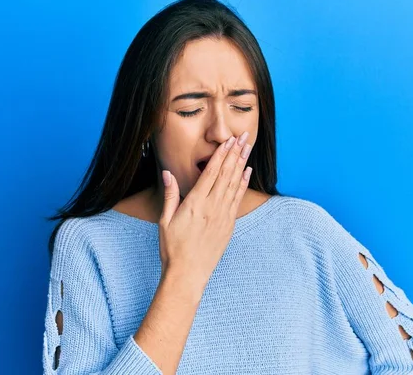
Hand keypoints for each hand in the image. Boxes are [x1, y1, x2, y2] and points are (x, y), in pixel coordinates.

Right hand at [158, 131, 253, 289]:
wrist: (188, 274)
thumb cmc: (172, 248)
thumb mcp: (165, 220)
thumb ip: (170, 195)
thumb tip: (168, 173)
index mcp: (195, 204)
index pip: (211, 173)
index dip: (221, 155)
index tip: (228, 141)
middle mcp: (212, 207)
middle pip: (227, 174)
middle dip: (235, 153)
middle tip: (243, 137)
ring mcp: (223, 216)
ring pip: (235, 184)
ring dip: (241, 164)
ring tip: (247, 148)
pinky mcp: (229, 225)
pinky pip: (238, 199)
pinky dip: (243, 184)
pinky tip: (247, 173)